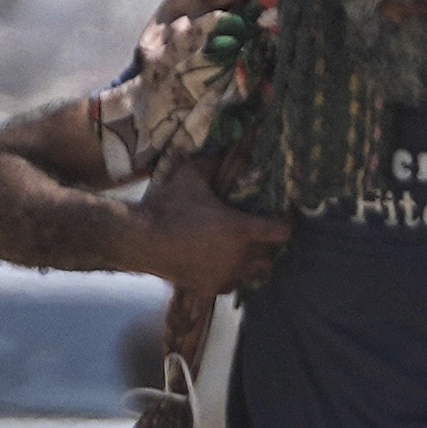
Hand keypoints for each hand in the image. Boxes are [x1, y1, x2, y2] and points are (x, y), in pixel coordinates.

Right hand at [125, 168, 289, 317]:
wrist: (141, 239)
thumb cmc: (168, 206)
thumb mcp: (193, 176)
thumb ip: (216, 161)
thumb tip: (234, 139)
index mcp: (241, 229)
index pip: (283, 232)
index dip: (285, 222)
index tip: (280, 214)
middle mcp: (239, 257)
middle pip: (273, 255)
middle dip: (270, 243)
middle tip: (262, 230)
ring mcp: (226, 275)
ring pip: (257, 273)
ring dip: (255, 261)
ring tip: (245, 248)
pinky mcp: (211, 288)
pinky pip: (235, 284)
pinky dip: (235, 274)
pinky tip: (225, 262)